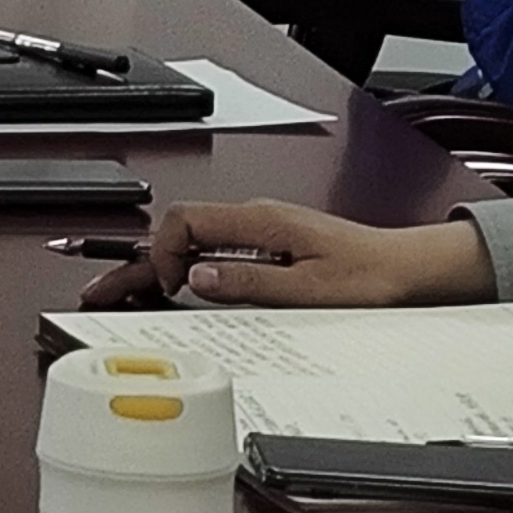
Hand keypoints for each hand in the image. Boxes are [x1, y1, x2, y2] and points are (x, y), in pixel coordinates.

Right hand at [89, 199, 490, 309]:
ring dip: (158, 266)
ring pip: (193, 243)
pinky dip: (186, 268)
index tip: (164, 286)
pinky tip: (174, 287)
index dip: (163, 252)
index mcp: (261, 222)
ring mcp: (262, 233)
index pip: (186, 221)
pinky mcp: (270, 248)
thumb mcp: (310, 289)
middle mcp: (256, 221)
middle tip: (99, 289)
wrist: (412, 271)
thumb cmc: (374, 277)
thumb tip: (199, 277)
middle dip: (137, 261)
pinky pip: (215, 252)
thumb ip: (250, 282)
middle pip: (179, 232)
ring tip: (124, 291)